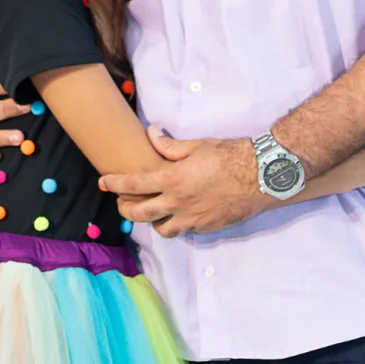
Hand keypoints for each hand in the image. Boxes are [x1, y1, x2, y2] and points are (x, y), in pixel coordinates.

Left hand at [101, 129, 262, 236]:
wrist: (260, 175)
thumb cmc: (230, 156)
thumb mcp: (197, 145)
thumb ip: (169, 145)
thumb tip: (151, 134)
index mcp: (172, 180)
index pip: (133, 184)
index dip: (114, 183)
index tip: (104, 182)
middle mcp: (178, 203)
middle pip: (140, 214)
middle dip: (125, 209)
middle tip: (121, 204)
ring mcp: (193, 218)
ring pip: (162, 230)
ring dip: (154, 222)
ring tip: (154, 213)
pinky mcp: (208, 227)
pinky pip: (186, 230)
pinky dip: (179, 224)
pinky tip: (181, 215)